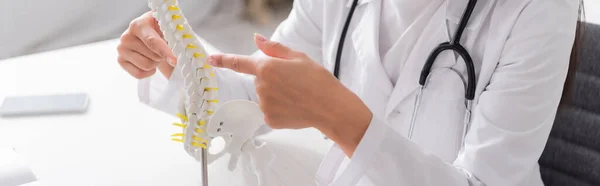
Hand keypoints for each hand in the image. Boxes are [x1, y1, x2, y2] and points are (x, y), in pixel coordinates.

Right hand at [117, 11, 177, 78]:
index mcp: (139, 25)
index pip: (152, 41)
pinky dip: (148, 72)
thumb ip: (173, 38)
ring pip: (146, 66)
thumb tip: (175, 58)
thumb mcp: (167, 28)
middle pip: (152, 56)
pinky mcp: (120, 60)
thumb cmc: (160, 30)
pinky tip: (149, 61)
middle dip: (162, 56)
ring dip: (155, 63)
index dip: (165, 52)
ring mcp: (122, 49)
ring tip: (155, 54)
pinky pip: (139, 74)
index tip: (174, 61)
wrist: (151, 32)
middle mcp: (126, 36)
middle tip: (163, 50)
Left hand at [208, 34, 372, 155]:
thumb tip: (257, 38)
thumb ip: (274, 48)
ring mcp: (264, 105)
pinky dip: (279, 109)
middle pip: (259, 81)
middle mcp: (262, 86)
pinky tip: (294, 107)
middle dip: (272, 80)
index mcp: (267, 67)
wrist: (330, 108)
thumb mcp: (299, 57)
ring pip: (264, 96)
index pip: (239, 63)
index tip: (211, 60)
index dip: (223, 60)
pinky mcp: (269, 119)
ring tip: (297, 96)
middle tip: (294, 82)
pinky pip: (269, 111)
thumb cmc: (318, 81)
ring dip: (276, 95)